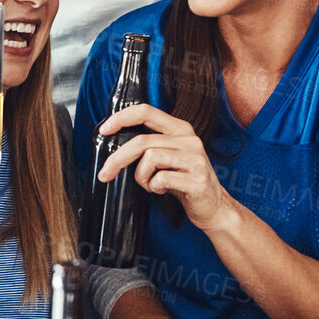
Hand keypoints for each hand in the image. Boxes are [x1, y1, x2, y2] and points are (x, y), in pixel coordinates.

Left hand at [96, 103, 234, 230]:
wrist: (214, 206)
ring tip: (150, 184)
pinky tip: (162, 191)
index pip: (146, 111)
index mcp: (180, 129)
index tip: (104, 130)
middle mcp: (189, 140)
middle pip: (141, 142)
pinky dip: (154, 188)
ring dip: (141, 177)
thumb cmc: (185, 181)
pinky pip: (160, 179)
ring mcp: (195, 159)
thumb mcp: (169, 156)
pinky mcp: (197, 179)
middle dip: (117, 159)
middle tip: (105, 174)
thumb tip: (114, 142)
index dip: (122, 118)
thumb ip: (149, 145)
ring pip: (149, 159)